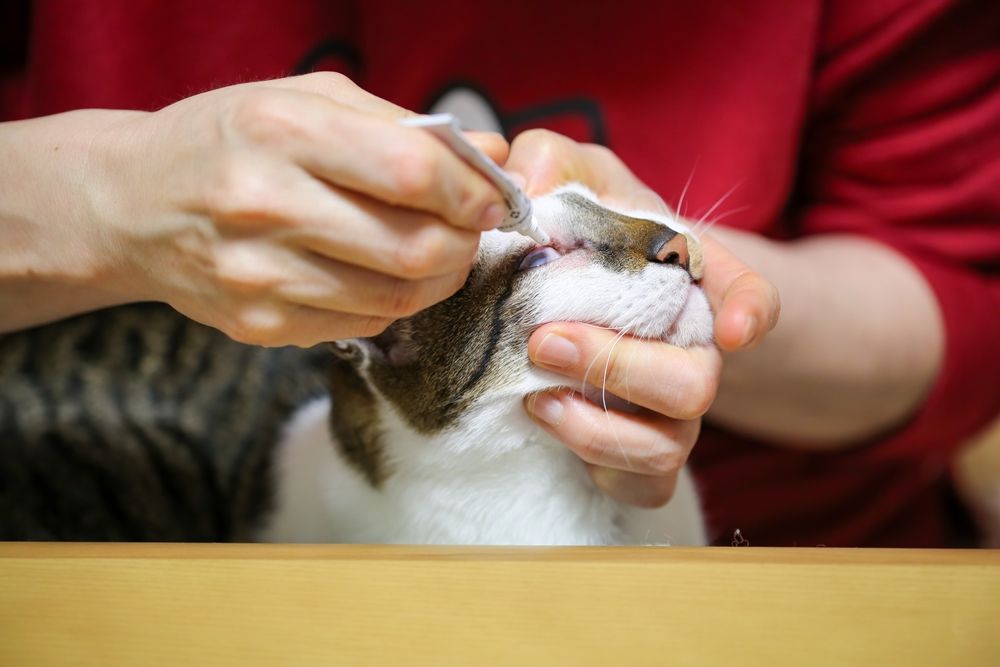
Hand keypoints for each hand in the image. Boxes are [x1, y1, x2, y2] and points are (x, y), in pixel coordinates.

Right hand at [81, 73, 507, 345]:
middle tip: (470, 230)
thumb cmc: (230, 140)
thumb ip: (400, 125)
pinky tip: (380, 273)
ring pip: (398, 297)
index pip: (412, 172)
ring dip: (439, 277)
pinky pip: (364, 324)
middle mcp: (264, 204)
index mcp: (281, 131)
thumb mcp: (305, 100)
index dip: (471, 191)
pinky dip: (393, 301)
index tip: (492, 198)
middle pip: (416, 248)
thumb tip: (492, 155)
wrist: (131, 204)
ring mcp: (259, 275)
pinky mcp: (260, 325)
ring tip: (434, 250)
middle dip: (466, 243)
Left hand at [507, 130, 778, 506]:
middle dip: (618, 366)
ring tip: (533, 389)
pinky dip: (593, 462)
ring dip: (593, 423)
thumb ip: (549, 163)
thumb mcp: (565, 178)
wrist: (560, 302)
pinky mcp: (637, 457)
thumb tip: (528, 188)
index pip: (747, 292)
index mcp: (689, 279)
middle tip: (544, 340)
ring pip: (665, 446)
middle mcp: (690, 350)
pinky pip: (639, 485)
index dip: (753, 309)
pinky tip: (544, 418)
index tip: (739, 329)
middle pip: (694, 384)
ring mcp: (669, 411)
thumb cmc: (580, 235)